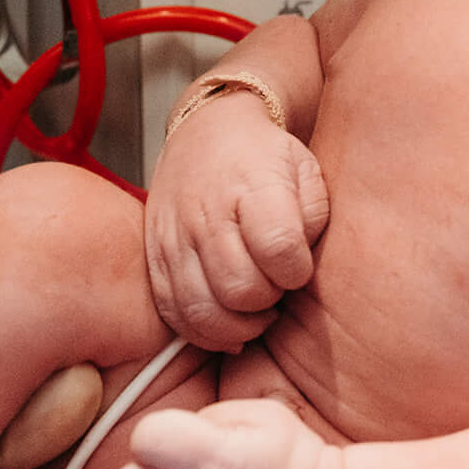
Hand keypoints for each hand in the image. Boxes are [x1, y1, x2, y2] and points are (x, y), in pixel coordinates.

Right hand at [144, 93, 330, 350]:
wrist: (206, 136)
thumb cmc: (265, 159)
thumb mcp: (307, 169)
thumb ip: (314, 218)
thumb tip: (299, 266)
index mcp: (251, 187)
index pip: (278, 248)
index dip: (297, 271)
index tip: (300, 268)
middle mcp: (206, 216)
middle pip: (239, 289)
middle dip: (268, 301)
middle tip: (278, 288)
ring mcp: (174, 240)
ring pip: (203, 311)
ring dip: (238, 326)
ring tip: (258, 310)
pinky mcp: (155, 260)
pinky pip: (174, 314)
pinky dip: (204, 331)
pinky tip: (230, 321)